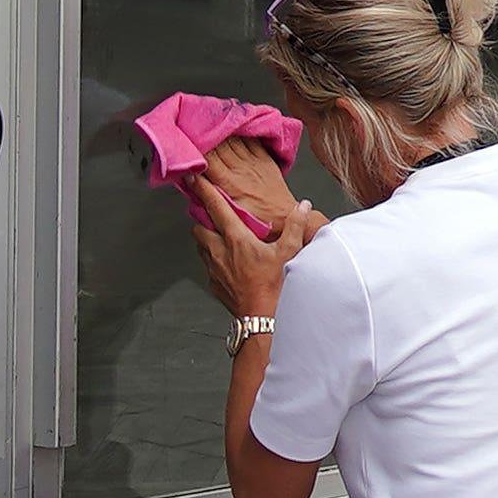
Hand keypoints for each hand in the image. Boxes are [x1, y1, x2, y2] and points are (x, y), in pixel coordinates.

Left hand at [182, 137, 309, 322]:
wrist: (262, 318)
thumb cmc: (274, 286)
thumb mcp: (289, 252)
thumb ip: (295, 226)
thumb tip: (302, 207)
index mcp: (236, 239)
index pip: (215, 208)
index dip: (204, 190)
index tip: (194, 178)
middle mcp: (219, 251)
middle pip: (199, 227)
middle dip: (202, 218)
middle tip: (210, 213)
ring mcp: (214, 269)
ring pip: (200, 246)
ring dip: (206, 238)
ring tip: (220, 237)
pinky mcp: (214, 284)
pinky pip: (207, 266)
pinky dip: (213, 259)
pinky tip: (227, 262)